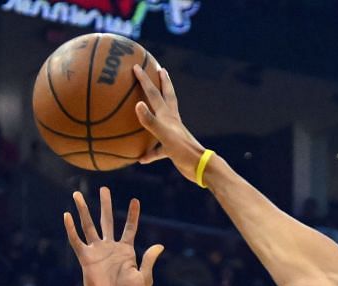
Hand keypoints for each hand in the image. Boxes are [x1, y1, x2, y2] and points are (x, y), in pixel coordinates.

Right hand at [63, 188, 165, 285]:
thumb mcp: (144, 277)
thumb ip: (149, 260)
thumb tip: (159, 246)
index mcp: (126, 251)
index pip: (129, 228)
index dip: (133, 214)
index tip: (135, 200)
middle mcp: (110, 248)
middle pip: (107, 220)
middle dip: (105, 204)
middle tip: (104, 189)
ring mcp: (97, 251)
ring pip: (89, 225)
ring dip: (83, 210)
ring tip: (78, 194)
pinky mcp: (85, 258)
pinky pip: (76, 240)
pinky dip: (71, 228)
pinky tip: (67, 215)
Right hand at [129, 60, 206, 174]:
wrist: (200, 168)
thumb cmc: (183, 151)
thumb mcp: (165, 135)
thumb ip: (151, 121)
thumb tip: (138, 104)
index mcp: (168, 116)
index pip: (154, 93)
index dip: (145, 80)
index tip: (137, 66)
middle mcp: (171, 122)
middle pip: (166, 97)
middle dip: (162, 83)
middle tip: (160, 69)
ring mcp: (172, 135)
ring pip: (160, 121)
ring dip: (153, 114)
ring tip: (147, 108)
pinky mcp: (172, 149)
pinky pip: (157, 150)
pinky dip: (149, 153)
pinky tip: (141, 158)